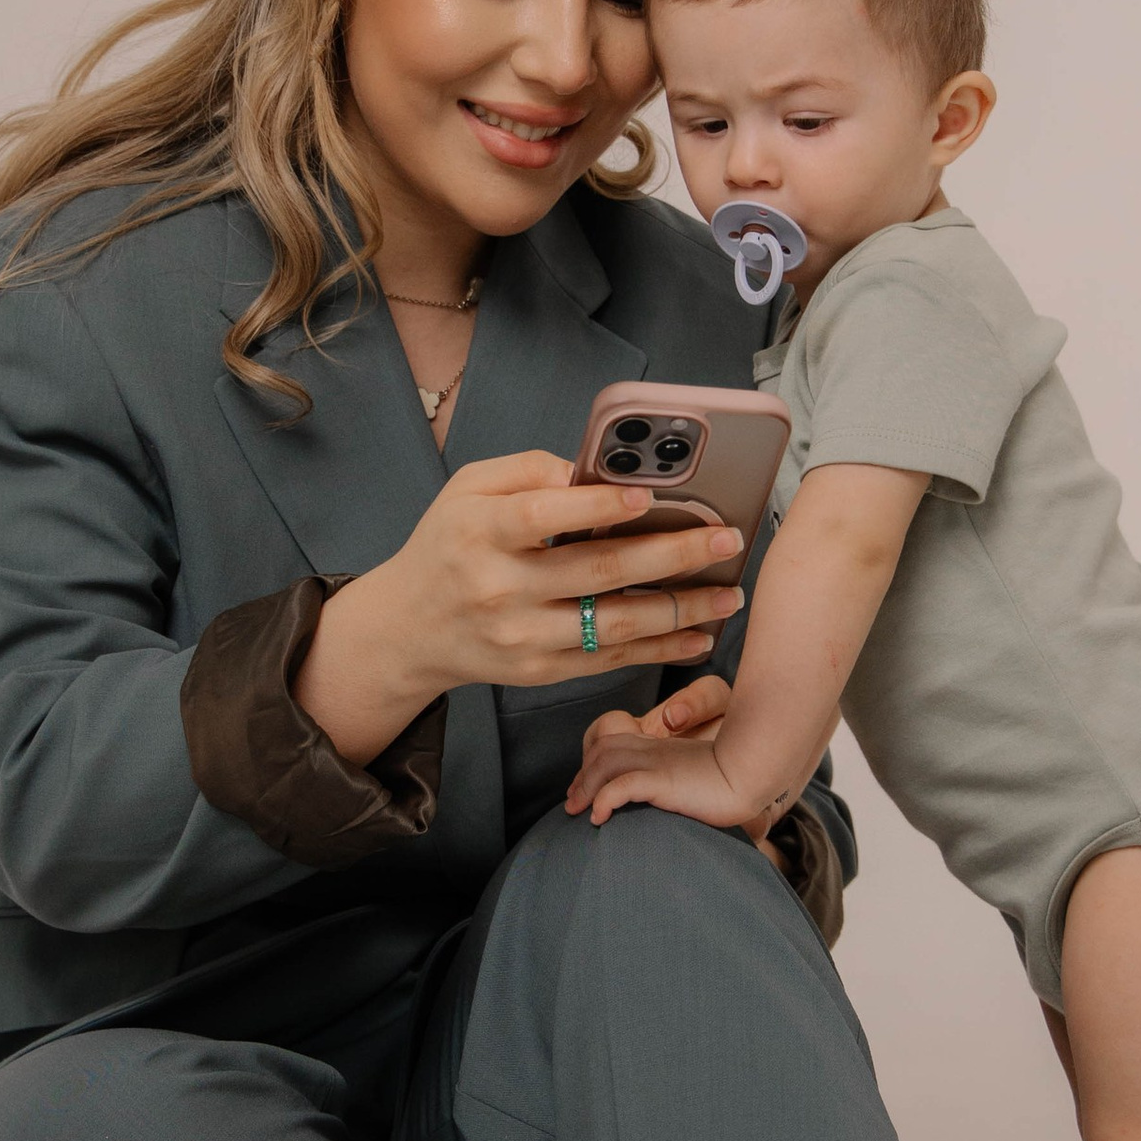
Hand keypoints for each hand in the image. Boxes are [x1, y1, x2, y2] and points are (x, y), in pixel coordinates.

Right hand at [295, 453, 745, 768]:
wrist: (411, 628)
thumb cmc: (451, 544)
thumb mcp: (469, 488)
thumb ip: (528, 470)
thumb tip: (595, 471)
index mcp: (480, 533)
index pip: (542, 518)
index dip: (597, 507)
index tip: (651, 495)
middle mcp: (500, 589)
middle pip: (596, 572)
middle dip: (671, 554)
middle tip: (727, 538)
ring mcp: (522, 637)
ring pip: (614, 625)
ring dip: (680, 609)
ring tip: (729, 593)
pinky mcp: (540, 671)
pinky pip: (610, 660)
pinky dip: (660, 649)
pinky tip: (699, 633)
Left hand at [568, 714, 769, 832]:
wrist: (755, 773)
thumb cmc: (733, 781)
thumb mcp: (698, 777)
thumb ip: (678, 782)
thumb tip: (665, 802)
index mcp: (663, 747)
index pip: (615, 742)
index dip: (593, 763)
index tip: (584, 790)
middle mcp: (656, 749)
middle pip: (604, 751)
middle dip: (582, 776)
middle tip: (572, 804)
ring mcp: (659, 761)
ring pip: (606, 764)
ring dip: (586, 788)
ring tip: (579, 813)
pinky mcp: (663, 779)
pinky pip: (622, 785)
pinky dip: (604, 799)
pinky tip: (599, 818)